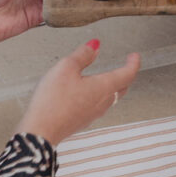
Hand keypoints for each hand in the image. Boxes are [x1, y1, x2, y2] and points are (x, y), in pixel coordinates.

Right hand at [16, 43, 140, 146]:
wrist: (41, 131)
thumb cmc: (52, 101)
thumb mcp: (66, 68)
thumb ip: (82, 55)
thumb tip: (95, 45)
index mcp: (103, 87)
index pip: (127, 74)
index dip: (133, 63)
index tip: (134, 56)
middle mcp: (102, 102)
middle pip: (122, 87)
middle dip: (125, 75)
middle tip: (125, 65)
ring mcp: (93, 113)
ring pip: (111, 98)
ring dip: (113, 86)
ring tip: (107, 76)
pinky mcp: (82, 120)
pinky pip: (98, 105)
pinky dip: (99, 95)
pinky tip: (88, 92)